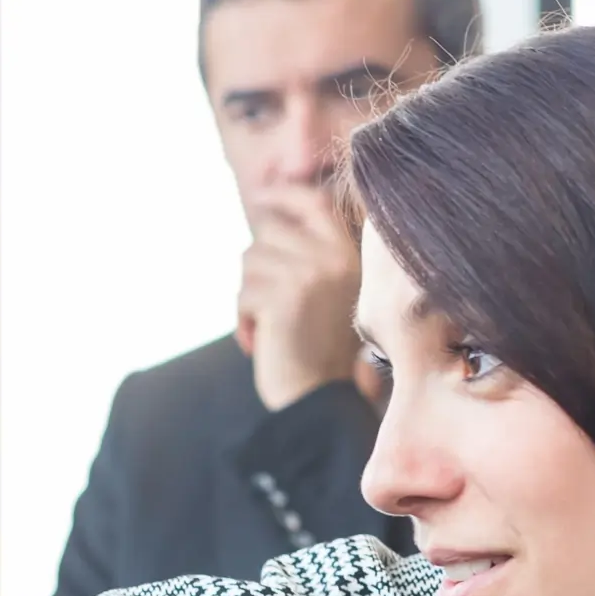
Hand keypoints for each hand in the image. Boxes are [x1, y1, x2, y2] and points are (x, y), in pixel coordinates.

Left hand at [234, 184, 365, 410]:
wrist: (319, 401)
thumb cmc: (318, 350)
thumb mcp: (325, 291)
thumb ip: (307, 250)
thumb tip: (266, 204)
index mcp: (352, 253)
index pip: (313, 200)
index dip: (284, 195)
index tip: (262, 197)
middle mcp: (335, 257)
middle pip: (268, 229)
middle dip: (257, 265)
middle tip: (269, 303)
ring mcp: (310, 274)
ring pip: (250, 260)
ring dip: (249, 296)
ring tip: (270, 326)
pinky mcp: (284, 296)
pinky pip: (243, 292)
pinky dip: (243, 319)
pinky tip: (262, 341)